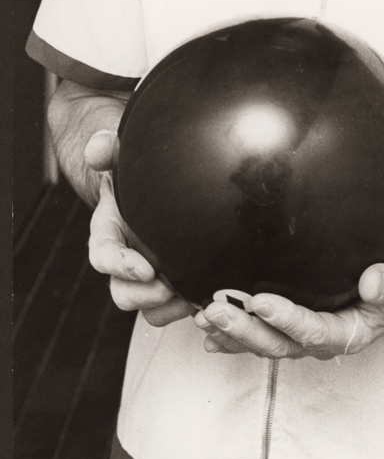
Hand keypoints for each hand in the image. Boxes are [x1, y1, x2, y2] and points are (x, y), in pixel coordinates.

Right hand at [86, 130, 193, 326]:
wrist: (157, 186)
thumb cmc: (137, 172)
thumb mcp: (123, 157)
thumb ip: (108, 149)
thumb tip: (98, 147)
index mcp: (108, 232)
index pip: (103, 255)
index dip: (120, 266)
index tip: (145, 268)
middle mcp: (124, 260)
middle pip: (122, 293)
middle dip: (145, 295)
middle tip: (171, 287)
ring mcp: (147, 278)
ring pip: (149, 309)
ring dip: (169, 307)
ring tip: (194, 295)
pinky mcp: (170, 285)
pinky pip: (172, 311)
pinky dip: (187, 310)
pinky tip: (210, 297)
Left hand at [194, 244, 383, 359]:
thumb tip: (371, 282)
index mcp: (350, 333)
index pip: (314, 331)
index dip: (287, 319)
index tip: (261, 301)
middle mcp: (322, 341)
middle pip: (278, 344)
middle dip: (245, 329)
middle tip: (214, 310)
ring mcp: (305, 337)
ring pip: (264, 343)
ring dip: (233, 333)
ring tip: (203, 317)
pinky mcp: (293, 325)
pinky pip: (260, 336)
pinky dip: (233, 336)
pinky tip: (208, 330)